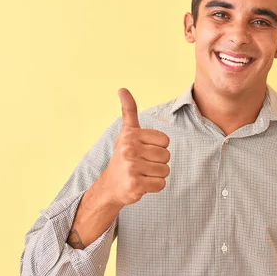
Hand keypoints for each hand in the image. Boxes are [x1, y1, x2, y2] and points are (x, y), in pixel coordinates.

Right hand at [100, 88, 170, 207]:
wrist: (110, 186)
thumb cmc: (124, 156)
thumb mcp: (126, 132)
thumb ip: (128, 111)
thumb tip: (122, 88)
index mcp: (131, 135)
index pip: (165, 141)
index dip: (159, 148)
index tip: (144, 151)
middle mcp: (129, 149)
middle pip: (166, 156)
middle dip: (158, 162)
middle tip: (143, 165)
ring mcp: (131, 167)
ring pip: (165, 170)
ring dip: (157, 175)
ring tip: (142, 174)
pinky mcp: (135, 184)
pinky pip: (161, 184)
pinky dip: (155, 186)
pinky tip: (142, 184)